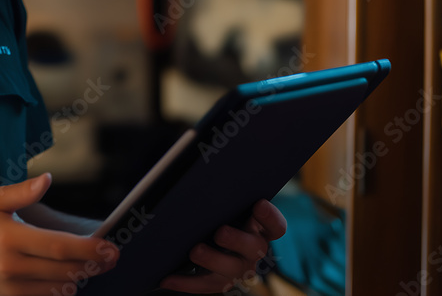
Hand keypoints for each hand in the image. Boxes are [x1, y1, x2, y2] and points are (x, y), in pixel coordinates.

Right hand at [0, 173, 118, 295]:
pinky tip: (67, 281)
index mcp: (9, 237)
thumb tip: (46, 179)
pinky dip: (59, 291)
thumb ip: (20, 192)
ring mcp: (9, 288)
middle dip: (91, 264)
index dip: (87, 248)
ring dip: (78, 277)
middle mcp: (10, 265)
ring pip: (56, 287)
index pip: (57, 245)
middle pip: (63, 269)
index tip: (108, 248)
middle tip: (110, 258)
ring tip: (90, 267)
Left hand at [159, 199, 286, 293]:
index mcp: (260, 228)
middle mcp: (253, 250)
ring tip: (195, 251)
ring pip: (229, 269)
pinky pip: (202, 284)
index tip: (259, 204)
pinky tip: (166, 278)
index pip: (275, 226)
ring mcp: (237, 268)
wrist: (213, 238)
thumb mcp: (227, 203)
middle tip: (220, 231)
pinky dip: (184, 282)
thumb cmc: (221, 212)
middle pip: (253, 248)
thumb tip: (206, 159)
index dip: (270, 217)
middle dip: (237, 240)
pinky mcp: (219, 282)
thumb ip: (225, 192)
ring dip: (212, 260)